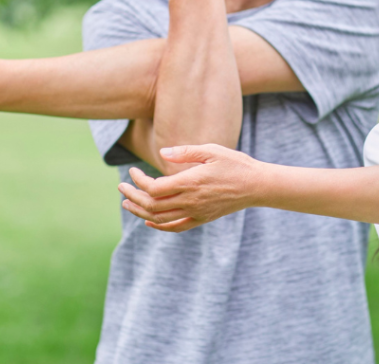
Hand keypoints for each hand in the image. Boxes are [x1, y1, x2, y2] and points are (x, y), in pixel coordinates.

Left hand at [118, 144, 261, 232]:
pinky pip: (176, 227)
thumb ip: (185, 152)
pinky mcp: (202, 219)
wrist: (257, 186)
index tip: (133, 171)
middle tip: (121, 188)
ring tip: (127, 203)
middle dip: (132, 196)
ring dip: (140, 212)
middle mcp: (190, 201)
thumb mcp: (211, 150)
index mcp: (190, 182)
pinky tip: (148, 221)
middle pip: (152, 205)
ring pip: (160, 219)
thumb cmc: (235, 164)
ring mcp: (196, 212)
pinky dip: (159, 227)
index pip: (154, 188)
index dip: (138, 181)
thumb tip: (162, 153)